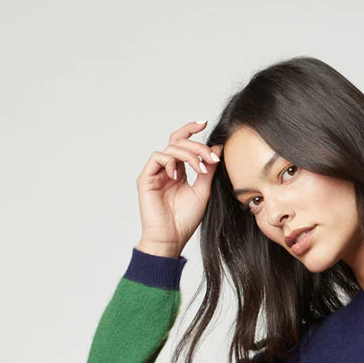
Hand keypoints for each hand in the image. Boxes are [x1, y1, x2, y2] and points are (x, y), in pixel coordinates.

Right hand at [135, 120, 223, 256]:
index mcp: (178, 171)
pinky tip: (178, 175)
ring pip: (170, 148)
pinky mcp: (146, 178)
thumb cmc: (185, 220)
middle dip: (197, 145)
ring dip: (188, 154)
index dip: (191, 130)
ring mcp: (155, 173)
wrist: (171, 238)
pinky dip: (170, 162)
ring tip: (199, 169)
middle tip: (211, 156)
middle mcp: (166, 169)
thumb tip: (217, 147)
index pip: (183, 144)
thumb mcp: (202, 191)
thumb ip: (208, 169)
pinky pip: (158, 157)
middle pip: (178, 142)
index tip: (205, 123)